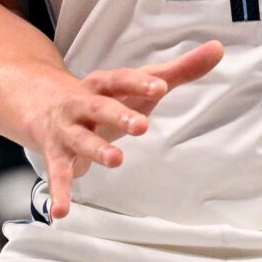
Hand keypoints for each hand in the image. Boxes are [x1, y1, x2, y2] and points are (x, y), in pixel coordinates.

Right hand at [20, 41, 221, 218]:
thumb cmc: (106, 97)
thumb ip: (179, 70)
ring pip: (81, 139)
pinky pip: (58, 174)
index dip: (139, 82)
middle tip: (142, 126)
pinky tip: (63, 212)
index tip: (162, 86)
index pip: (121, 79)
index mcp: (103, 84)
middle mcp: (81, 104)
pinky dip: (60, 193)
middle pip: (98, 106)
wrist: (44, 105)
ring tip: (117, 160)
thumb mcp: (138, 84)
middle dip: (118, 115)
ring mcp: (68, 130)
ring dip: (96, 150)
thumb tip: (217, 49)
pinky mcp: (57, 156)